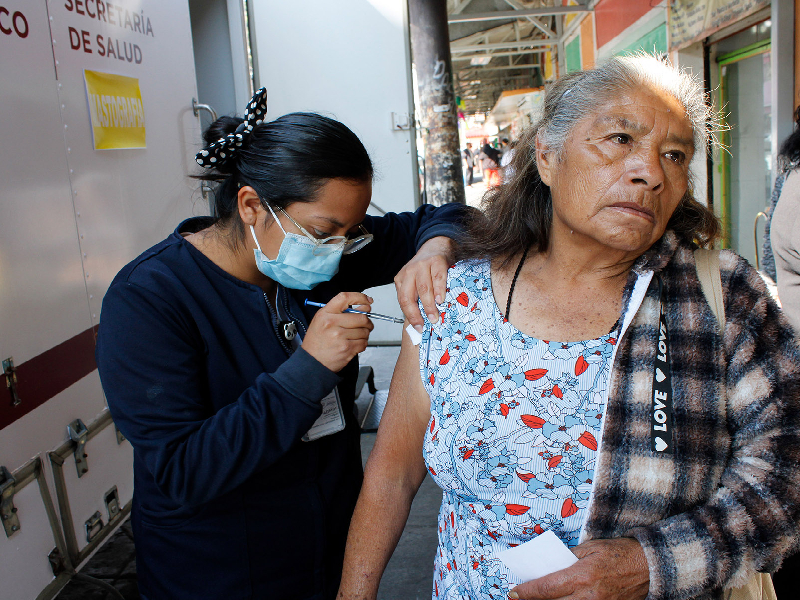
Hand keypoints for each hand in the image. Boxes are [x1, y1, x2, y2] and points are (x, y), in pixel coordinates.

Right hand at [302, 292, 373, 371]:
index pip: (346, 298)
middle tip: (365, 325)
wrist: (312, 361)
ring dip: (365, 334)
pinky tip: (354, 343)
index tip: (367, 301)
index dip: (360, 297)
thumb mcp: (322, 320)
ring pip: (365, 331)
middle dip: (367, 321)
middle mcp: (332, 323)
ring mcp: (340, 337)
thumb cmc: (317, 341)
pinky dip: (362, 343)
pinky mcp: (347, 349)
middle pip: (361, 317)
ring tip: (355, 336)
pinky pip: (364, 343)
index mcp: (325, 314)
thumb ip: (341, 311)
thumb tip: (364, 307)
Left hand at [394, 236, 452, 331]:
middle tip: (428, 323)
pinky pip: (438, 278)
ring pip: (423, 289)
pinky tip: (441, 299)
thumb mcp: (416, 282)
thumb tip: (420, 322)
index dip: (410, 316)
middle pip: (409, 296)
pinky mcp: (436, 261)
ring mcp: (422, 265)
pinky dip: (439, 290)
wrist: (437, 246)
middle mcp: (409, 271)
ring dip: (429, 305)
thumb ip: (416, 298)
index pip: (402, 300)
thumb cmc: (427, 268)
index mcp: (401, 279)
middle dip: (418, 313)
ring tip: (435, 316)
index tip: (418, 327)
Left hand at [508, 538, 648, 599]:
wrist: (650, 567)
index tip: (513, 592)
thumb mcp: (591, 547)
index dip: (527, 592)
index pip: (547, 587)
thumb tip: (550, 565)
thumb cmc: (620, 552)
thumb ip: (569, 557)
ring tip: (537, 599)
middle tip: (519, 598)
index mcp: (583, 576)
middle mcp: (589, 596)